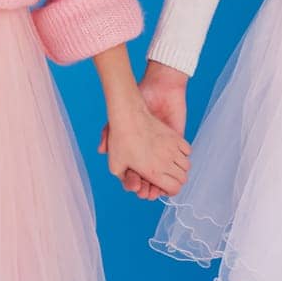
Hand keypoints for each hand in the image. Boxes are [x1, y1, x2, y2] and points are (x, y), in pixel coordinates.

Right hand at [101, 60, 188, 200]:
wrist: (159, 89)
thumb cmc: (136, 104)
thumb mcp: (117, 121)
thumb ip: (107, 135)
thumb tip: (101, 150)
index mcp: (136, 152)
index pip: (136, 174)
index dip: (133, 182)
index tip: (132, 185)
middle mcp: (152, 155)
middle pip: (150, 180)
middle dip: (146, 188)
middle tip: (143, 191)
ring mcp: (167, 152)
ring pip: (165, 177)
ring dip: (159, 185)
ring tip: (154, 187)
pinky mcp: (180, 145)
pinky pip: (178, 164)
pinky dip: (174, 173)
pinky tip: (168, 176)